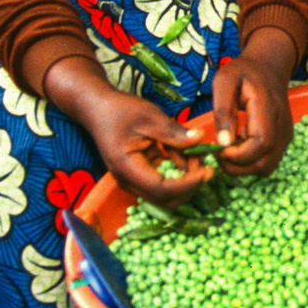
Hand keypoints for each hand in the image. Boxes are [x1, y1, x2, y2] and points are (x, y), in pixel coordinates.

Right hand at [75, 85, 208, 207]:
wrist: (98, 109)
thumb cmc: (120, 110)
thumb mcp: (149, 117)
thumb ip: (173, 132)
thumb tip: (199, 139)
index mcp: (128, 168)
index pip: (162, 189)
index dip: (189, 184)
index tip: (209, 170)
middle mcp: (129, 181)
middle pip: (166, 198)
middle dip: (190, 184)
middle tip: (205, 161)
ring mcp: (134, 180)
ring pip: (166, 192)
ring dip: (186, 177)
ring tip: (196, 151)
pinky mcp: (140, 174)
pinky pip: (163, 180)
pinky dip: (178, 170)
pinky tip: (185, 152)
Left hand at [207, 29, 296, 177]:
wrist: (269, 66)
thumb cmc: (243, 72)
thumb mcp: (224, 81)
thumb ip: (223, 110)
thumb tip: (223, 142)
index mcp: (268, 107)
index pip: (261, 143)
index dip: (238, 155)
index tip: (218, 149)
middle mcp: (282, 125)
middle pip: (264, 163)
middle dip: (237, 167)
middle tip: (218, 153)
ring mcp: (286, 134)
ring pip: (267, 167)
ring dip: (244, 166)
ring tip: (229, 147)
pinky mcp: (284, 139)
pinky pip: (268, 161)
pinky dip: (251, 161)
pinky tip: (241, 144)